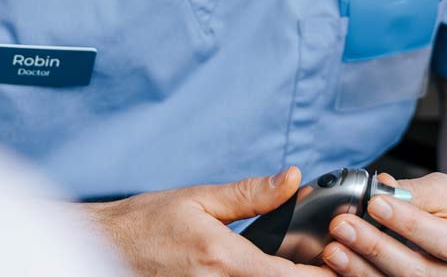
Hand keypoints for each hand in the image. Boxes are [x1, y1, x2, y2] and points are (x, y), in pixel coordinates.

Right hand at [84, 166, 333, 276]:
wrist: (104, 247)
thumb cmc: (146, 222)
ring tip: (303, 266)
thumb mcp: (198, 198)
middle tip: (330, 262)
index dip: (322, 274)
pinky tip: (270, 270)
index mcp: (222, 258)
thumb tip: (292, 179)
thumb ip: (250, 194)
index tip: (341, 262)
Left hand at [321, 172, 446, 276]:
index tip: (375, 202)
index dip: (407, 223)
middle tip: (343, 225)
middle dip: (375, 248)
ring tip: (333, 249)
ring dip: (359, 270)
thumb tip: (381, 186)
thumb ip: (413, 190)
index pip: (442, 241)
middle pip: (415, 271)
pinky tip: (336, 267)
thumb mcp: (445, 189)